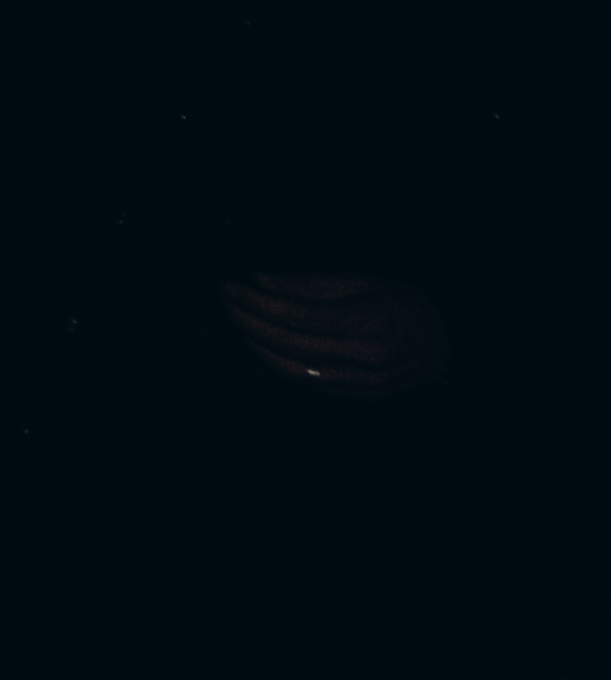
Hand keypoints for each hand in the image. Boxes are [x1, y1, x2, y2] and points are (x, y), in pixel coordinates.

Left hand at [226, 272, 451, 399]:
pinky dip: (279, 363)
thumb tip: (259, 281)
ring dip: (258, 346)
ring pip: (293, 369)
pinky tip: (265, 345)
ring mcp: (365, 383)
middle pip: (290, 344)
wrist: (451, 344)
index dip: (257, 302)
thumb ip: (308, 284)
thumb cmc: (405, 305)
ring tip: (240, 322)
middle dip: (250, 322)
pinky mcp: (361, 398)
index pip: (298, 316)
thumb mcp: (362, 281)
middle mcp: (368, 357)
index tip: (231, 288)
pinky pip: (308, 382)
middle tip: (228, 303)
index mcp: (372, 321)